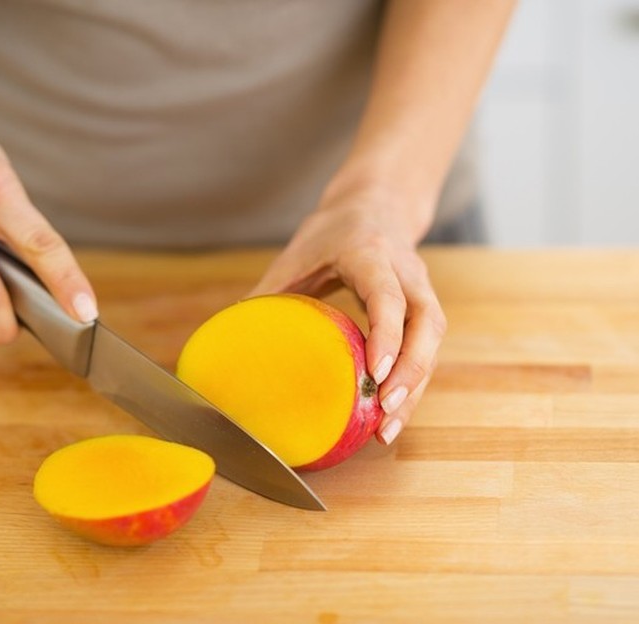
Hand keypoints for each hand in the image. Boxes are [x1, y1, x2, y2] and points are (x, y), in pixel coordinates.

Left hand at [249, 184, 445, 444]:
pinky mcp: (425, 308)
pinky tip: (390, 414)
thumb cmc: (331, 232)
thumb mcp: (296, 254)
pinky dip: (413, 383)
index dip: (386, 334)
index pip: (387, 295)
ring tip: (387, 429)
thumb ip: (269, 292)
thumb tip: (232, 335)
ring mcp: (421, 288)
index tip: (376, 373)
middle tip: (384, 410)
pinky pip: (428, 348)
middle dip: (411, 370)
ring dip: (415, 386)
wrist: (377, 205)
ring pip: (432, 340)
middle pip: (425, 323)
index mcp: (369, 254)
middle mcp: (405, 271)